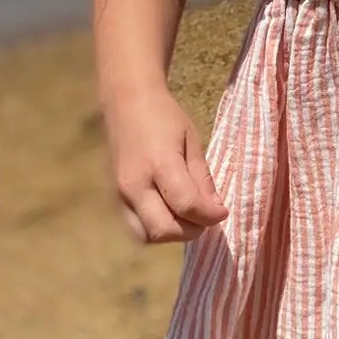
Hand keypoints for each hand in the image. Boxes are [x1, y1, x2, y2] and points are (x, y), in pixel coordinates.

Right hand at [105, 86, 227, 243]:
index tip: (223, 212)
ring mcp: (120, 194)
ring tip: (188, 215)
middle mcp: (135, 184)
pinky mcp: (114, 199)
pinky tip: (170, 212)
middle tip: (206, 216)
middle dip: (190, 230)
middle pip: (163, 229)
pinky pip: (136, 227)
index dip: (209, 215)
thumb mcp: (192, 140)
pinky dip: (156, 228)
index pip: (186, 205)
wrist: (126, 103)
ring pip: (146, 235)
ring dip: (172, 233)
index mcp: (159, 164)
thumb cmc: (164, 116)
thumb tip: (214, 209)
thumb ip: (201, 177)